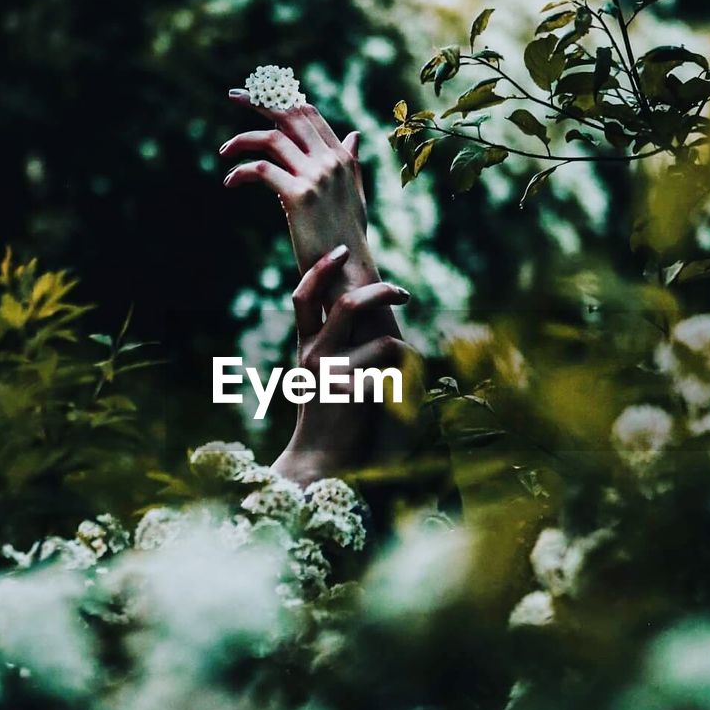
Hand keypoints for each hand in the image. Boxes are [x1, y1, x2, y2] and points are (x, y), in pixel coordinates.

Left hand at [220, 90, 377, 305]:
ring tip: (224, 152)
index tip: (259, 93)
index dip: (282, 99)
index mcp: (341, 158)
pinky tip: (230, 181)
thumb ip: (351, 162)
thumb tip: (354, 134)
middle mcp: (329, 162)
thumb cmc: (347, 236)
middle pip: (291, 115)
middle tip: (234, 95)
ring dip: (242, 139)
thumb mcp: (354, 193)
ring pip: (272, 139)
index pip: (309, 114)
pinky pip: (261, 169)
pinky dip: (241, 171)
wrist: (349, 270)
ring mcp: (315, 177)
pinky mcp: (298, 197)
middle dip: (260, 100)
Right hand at [271, 245, 414, 485]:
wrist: (317, 459)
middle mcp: (314, 355)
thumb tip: (356, 310)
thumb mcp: (320, 375)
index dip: (321, 270)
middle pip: (347, 305)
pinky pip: (396, 376)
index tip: (341, 251)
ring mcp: (332, 375)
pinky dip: (406, 382)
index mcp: (305, 347)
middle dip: (380, 292)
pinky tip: (400, 398)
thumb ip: (331, 344)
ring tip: (404, 369)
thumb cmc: (325, 417)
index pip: (303, 297)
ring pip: (383, 342)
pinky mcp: (353, 395)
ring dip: (404, 353)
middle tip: (403, 294)